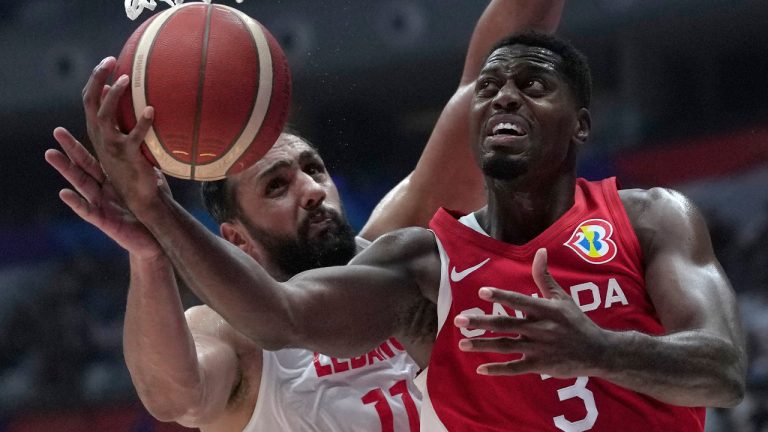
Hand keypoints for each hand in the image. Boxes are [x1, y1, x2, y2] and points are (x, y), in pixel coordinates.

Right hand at [46, 127, 164, 260]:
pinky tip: (63, 192)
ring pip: (80, 184)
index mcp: (113, 181)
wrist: (156, 240)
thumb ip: (148, 166)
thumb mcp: (151, 184)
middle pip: (84, 166)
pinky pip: (87, 210)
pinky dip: (75, 202)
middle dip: (70, 149)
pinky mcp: (104, 222)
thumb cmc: (154, 213)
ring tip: (50, 154)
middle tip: (57, 131)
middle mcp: (104, 190)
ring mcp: (102, 205)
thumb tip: (156, 143)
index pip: (98, 158)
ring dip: (65, 169)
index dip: (90, 143)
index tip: (83, 125)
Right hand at [82, 56, 159, 218]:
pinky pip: (134, 137)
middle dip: (96, 79)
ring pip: (105, 116)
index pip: (89, 102)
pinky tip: (151, 111)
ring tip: (126, 80)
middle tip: (109, 61)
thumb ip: (126, 124)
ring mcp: (112, 149)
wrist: (143, 201)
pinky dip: (142, 123)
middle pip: (90, 103)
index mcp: (100, 135)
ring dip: (113, 96)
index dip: (95, 81)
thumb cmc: (140, 172)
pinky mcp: (128, 158)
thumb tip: (127, 97)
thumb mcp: (129, 145)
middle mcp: (101, 139)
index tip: (107, 63)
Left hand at [454, 248, 607, 377]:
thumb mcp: (562, 298)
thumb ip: (544, 277)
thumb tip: (540, 251)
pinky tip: (480, 368)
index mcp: (545, 310)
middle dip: (481, 323)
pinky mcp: (539, 365)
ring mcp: (538, 348)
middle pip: (505, 324)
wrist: (597, 352)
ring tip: (462, 343)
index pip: (519, 301)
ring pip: (506, 346)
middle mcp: (540, 329)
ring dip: (482, 345)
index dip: (501, 296)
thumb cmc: (576, 322)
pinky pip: (515, 368)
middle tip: (458, 321)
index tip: (481, 292)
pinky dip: (498, 369)